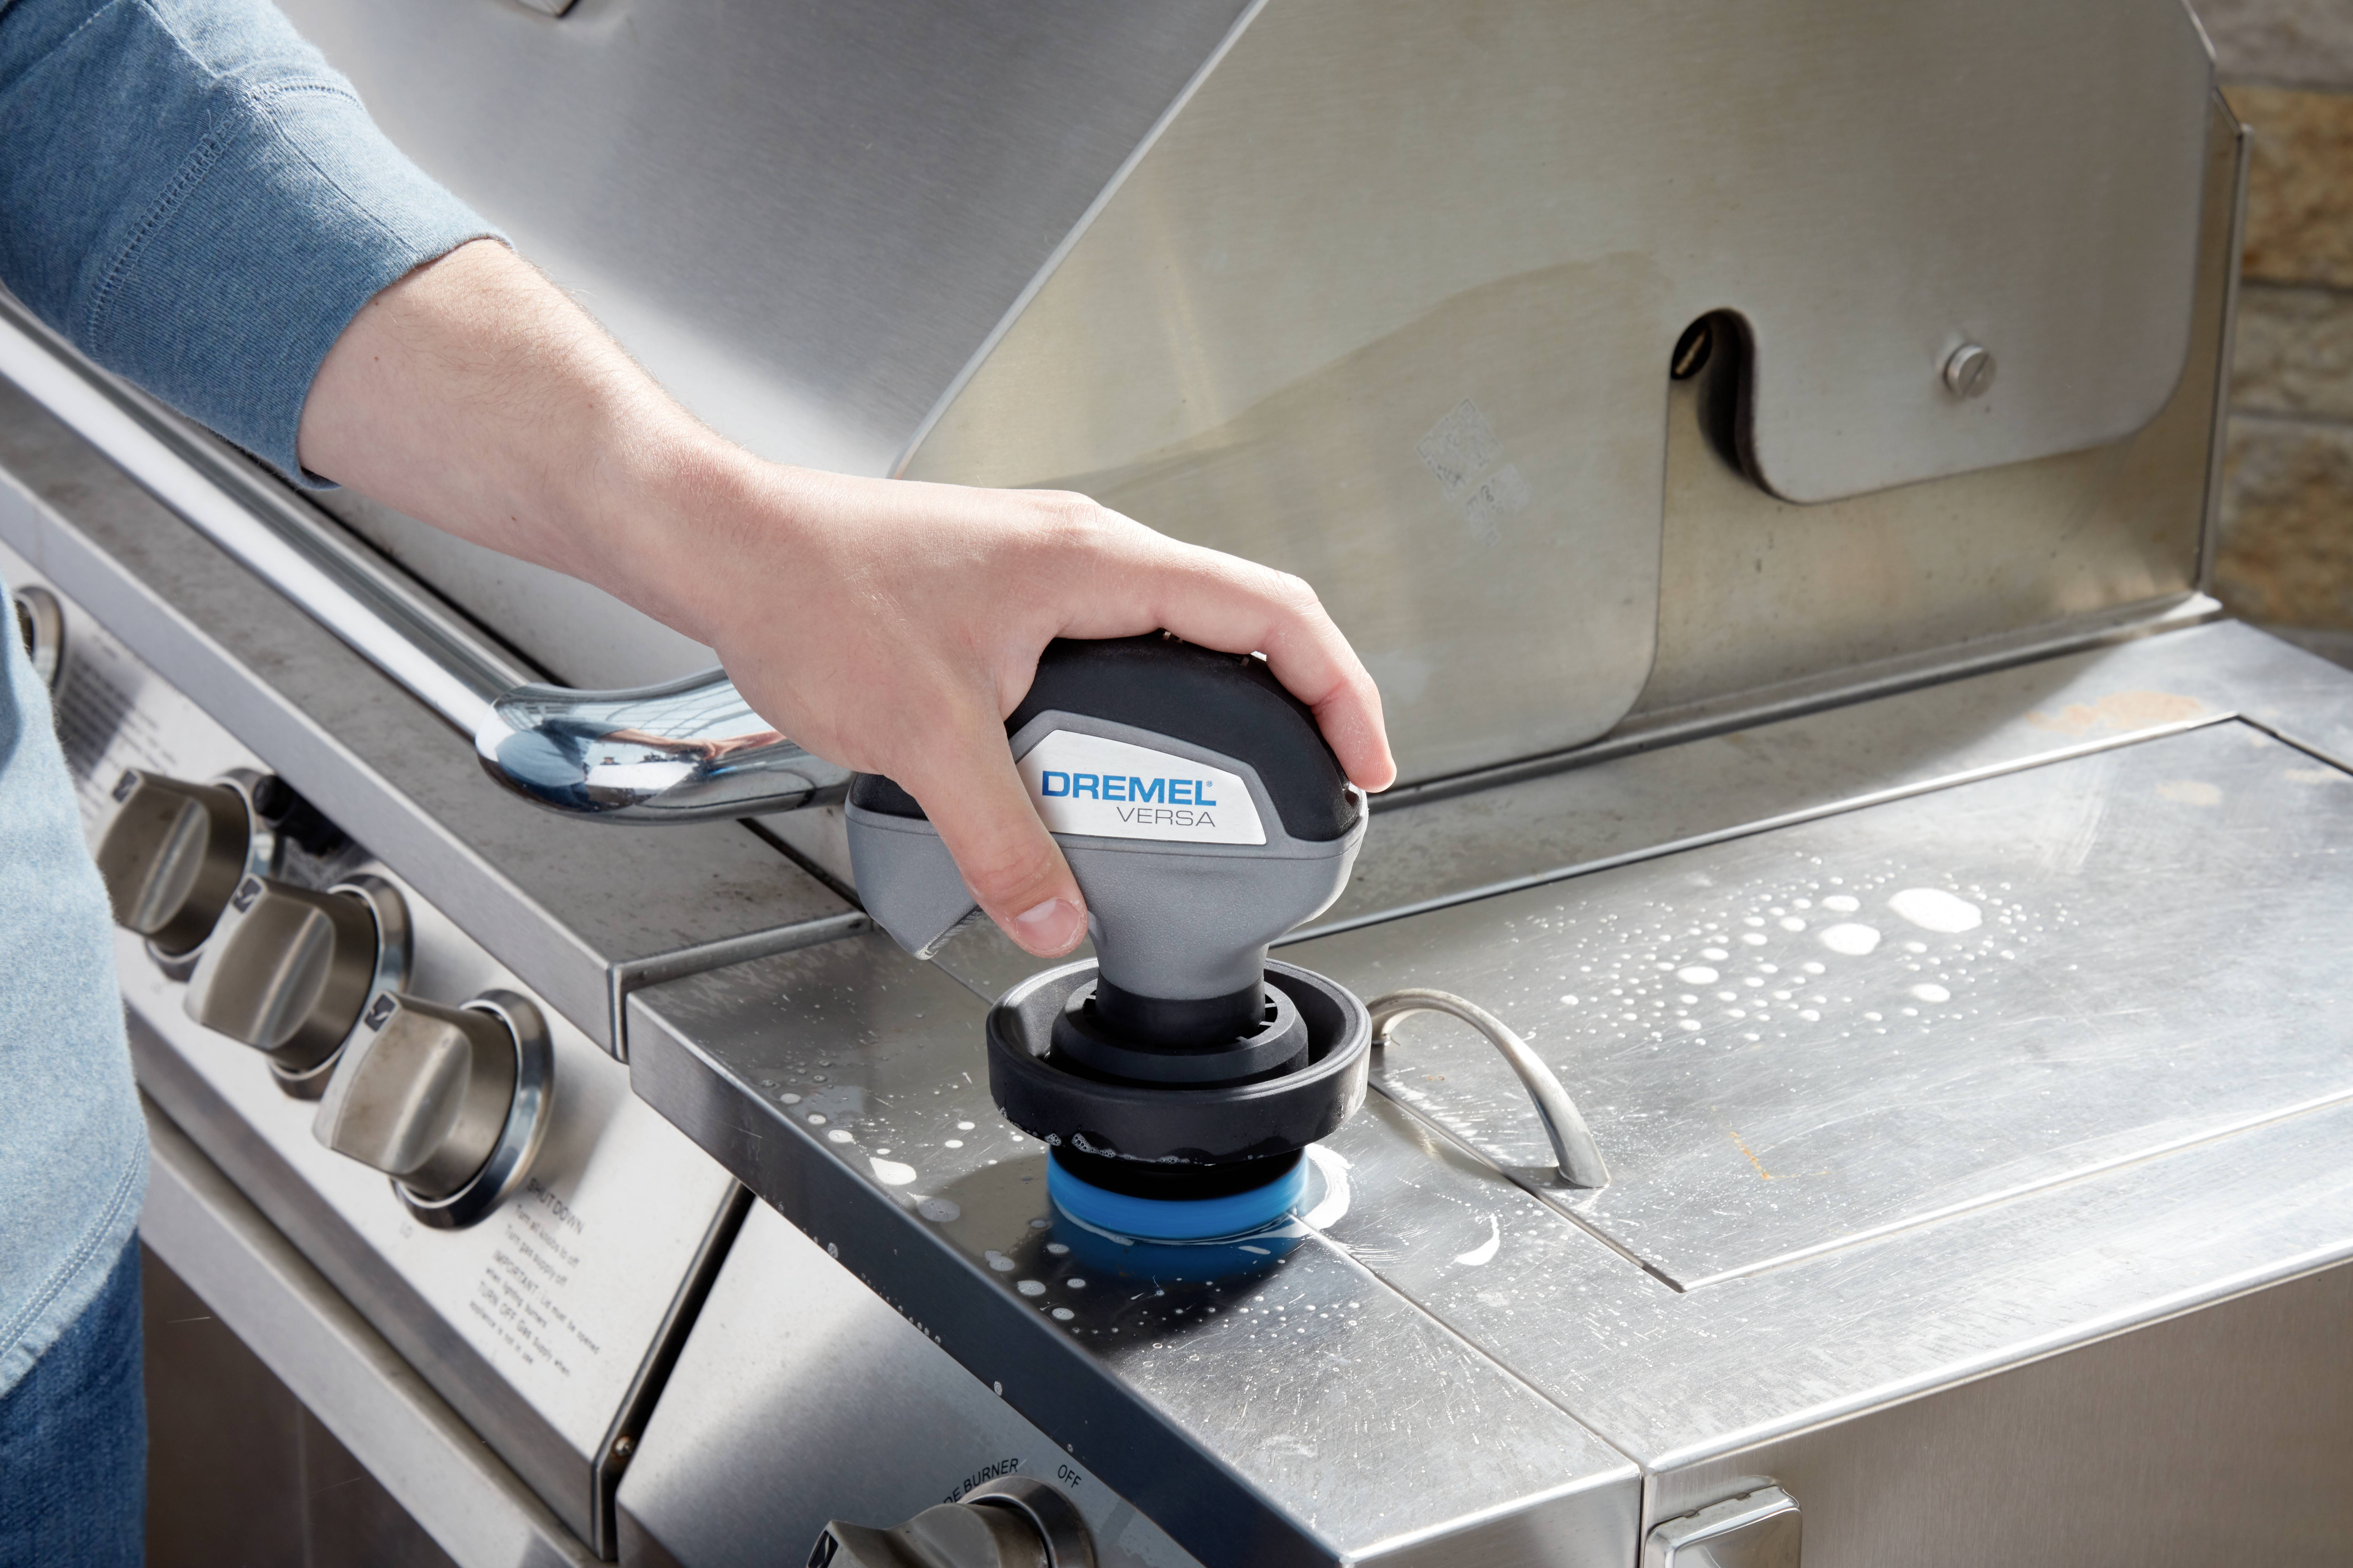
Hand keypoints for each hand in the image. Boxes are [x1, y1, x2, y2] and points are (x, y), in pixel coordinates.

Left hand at [299, 242, 1394, 956]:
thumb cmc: (811, 592)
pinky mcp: (1006, 593)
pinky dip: (1146, 700)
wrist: (722, 544)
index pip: (1268, 611)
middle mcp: (1081, 552)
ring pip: (1175, 629)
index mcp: (1095, 562)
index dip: (1337, 688)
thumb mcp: (925, 737)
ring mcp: (1044, 567)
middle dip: (1293, 702)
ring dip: (1216, 701)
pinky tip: (1122, 760)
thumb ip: (1003, 839)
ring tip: (1232, 784)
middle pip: (1238, 617)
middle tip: (1313, 784)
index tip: (1364, 759)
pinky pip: (1114, 643)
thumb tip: (1054, 918)